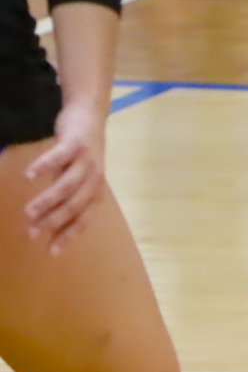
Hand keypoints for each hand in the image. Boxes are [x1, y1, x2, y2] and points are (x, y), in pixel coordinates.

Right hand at [24, 106, 107, 253]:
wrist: (90, 119)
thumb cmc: (79, 157)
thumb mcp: (76, 182)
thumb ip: (64, 202)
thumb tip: (45, 228)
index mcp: (96, 192)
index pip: (83, 219)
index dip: (67, 236)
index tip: (49, 252)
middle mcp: (95, 179)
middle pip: (74, 205)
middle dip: (52, 221)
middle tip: (30, 233)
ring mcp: (87, 161)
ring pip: (66, 185)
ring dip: (46, 200)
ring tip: (27, 212)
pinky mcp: (76, 144)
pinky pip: (59, 157)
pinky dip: (44, 166)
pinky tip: (28, 175)